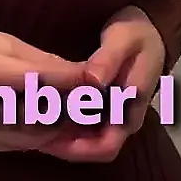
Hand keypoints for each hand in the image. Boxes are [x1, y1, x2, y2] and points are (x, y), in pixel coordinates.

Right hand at [0, 23, 90, 152]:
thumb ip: (34, 58)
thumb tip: (74, 71)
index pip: (38, 80)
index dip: (71, 80)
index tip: (93, 76)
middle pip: (40, 114)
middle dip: (71, 107)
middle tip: (93, 98)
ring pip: (33, 136)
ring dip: (61, 126)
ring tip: (79, 111)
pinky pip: (18, 144)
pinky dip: (40, 134)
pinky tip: (53, 123)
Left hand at [41, 6, 165, 162]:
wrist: (149, 31)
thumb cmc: (136, 34)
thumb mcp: (122, 39)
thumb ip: (108, 60)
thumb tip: (93, 82)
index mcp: (131, 109)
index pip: (105, 147)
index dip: (76, 149)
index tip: (47, 139)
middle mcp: (124, 120)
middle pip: (93, 149)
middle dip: (63, 145)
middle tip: (31, 132)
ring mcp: (115, 116)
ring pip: (87, 139)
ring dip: (62, 135)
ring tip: (32, 122)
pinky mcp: (105, 108)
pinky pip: (84, 126)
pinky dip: (65, 123)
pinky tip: (44, 111)